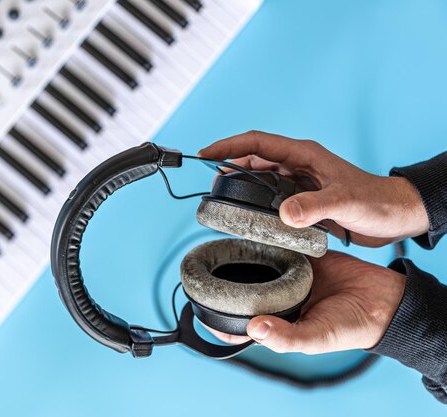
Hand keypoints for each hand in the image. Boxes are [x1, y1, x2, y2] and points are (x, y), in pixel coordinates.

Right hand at [198, 131, 428, 246]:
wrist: (395, 216)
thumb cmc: (376, 201)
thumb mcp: (345, 202)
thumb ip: (314, 206)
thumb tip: (283, 214)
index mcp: (304, 155)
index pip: (258, 143)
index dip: (229, 146)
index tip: (206, 154)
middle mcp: (298, 165)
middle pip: (253, 159)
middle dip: (227, 165)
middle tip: (207, 181)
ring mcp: (299, 182)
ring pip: (260, 179)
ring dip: (240, 185)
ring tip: (221, 198)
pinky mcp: (302, 200)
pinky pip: (271, 198)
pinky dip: (255, 203)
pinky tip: (248, 215)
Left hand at [205, 251, 405, 353]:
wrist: (383, 299)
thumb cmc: (351, 327)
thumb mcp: (317, 337)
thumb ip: (286, 337)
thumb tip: (254, 329)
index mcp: (276, 321)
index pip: (239, 323)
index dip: (217, 317)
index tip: (197, 303)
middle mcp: (277, 298)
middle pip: (244, 288)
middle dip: (226, 279)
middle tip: (205, 265)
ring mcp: (287, 276)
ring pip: (258, 263)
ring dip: (245, 254)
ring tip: (224, 243)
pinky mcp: (300, 257)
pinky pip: (278, 245)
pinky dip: (268, 238)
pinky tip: (254, 229)